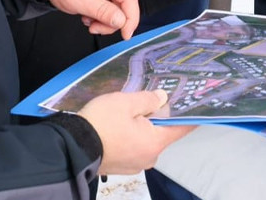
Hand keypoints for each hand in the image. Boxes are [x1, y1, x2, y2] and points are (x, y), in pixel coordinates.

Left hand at [44, 0, 139, 37]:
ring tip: (87, 19)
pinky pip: (113, 6)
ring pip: (119, 9)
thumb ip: (101, 10)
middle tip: (94, 28)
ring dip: (105, 20)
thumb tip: (121, 21)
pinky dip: (102, 15)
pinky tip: (89, 14)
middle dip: (111, 22)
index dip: (131, 19)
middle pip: (125, 5)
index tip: (125, 35)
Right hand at [77, 90, 194, 174]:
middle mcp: (148, 157)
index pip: (182, 127)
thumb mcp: (126, 102)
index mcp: (155, 142)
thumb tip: (162, 98)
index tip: (194, 102)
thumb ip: (148, 99)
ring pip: (145, 140)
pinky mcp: (121, 166)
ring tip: (126, 112)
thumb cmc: (100, 124)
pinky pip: (132, 148)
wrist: (71, 148)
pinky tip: (117, 126)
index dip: (188, 113)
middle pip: (161, 133)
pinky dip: (130, 137)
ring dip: (141, 127)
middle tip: (147, 100)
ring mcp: (134, 164)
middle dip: (156, 116)